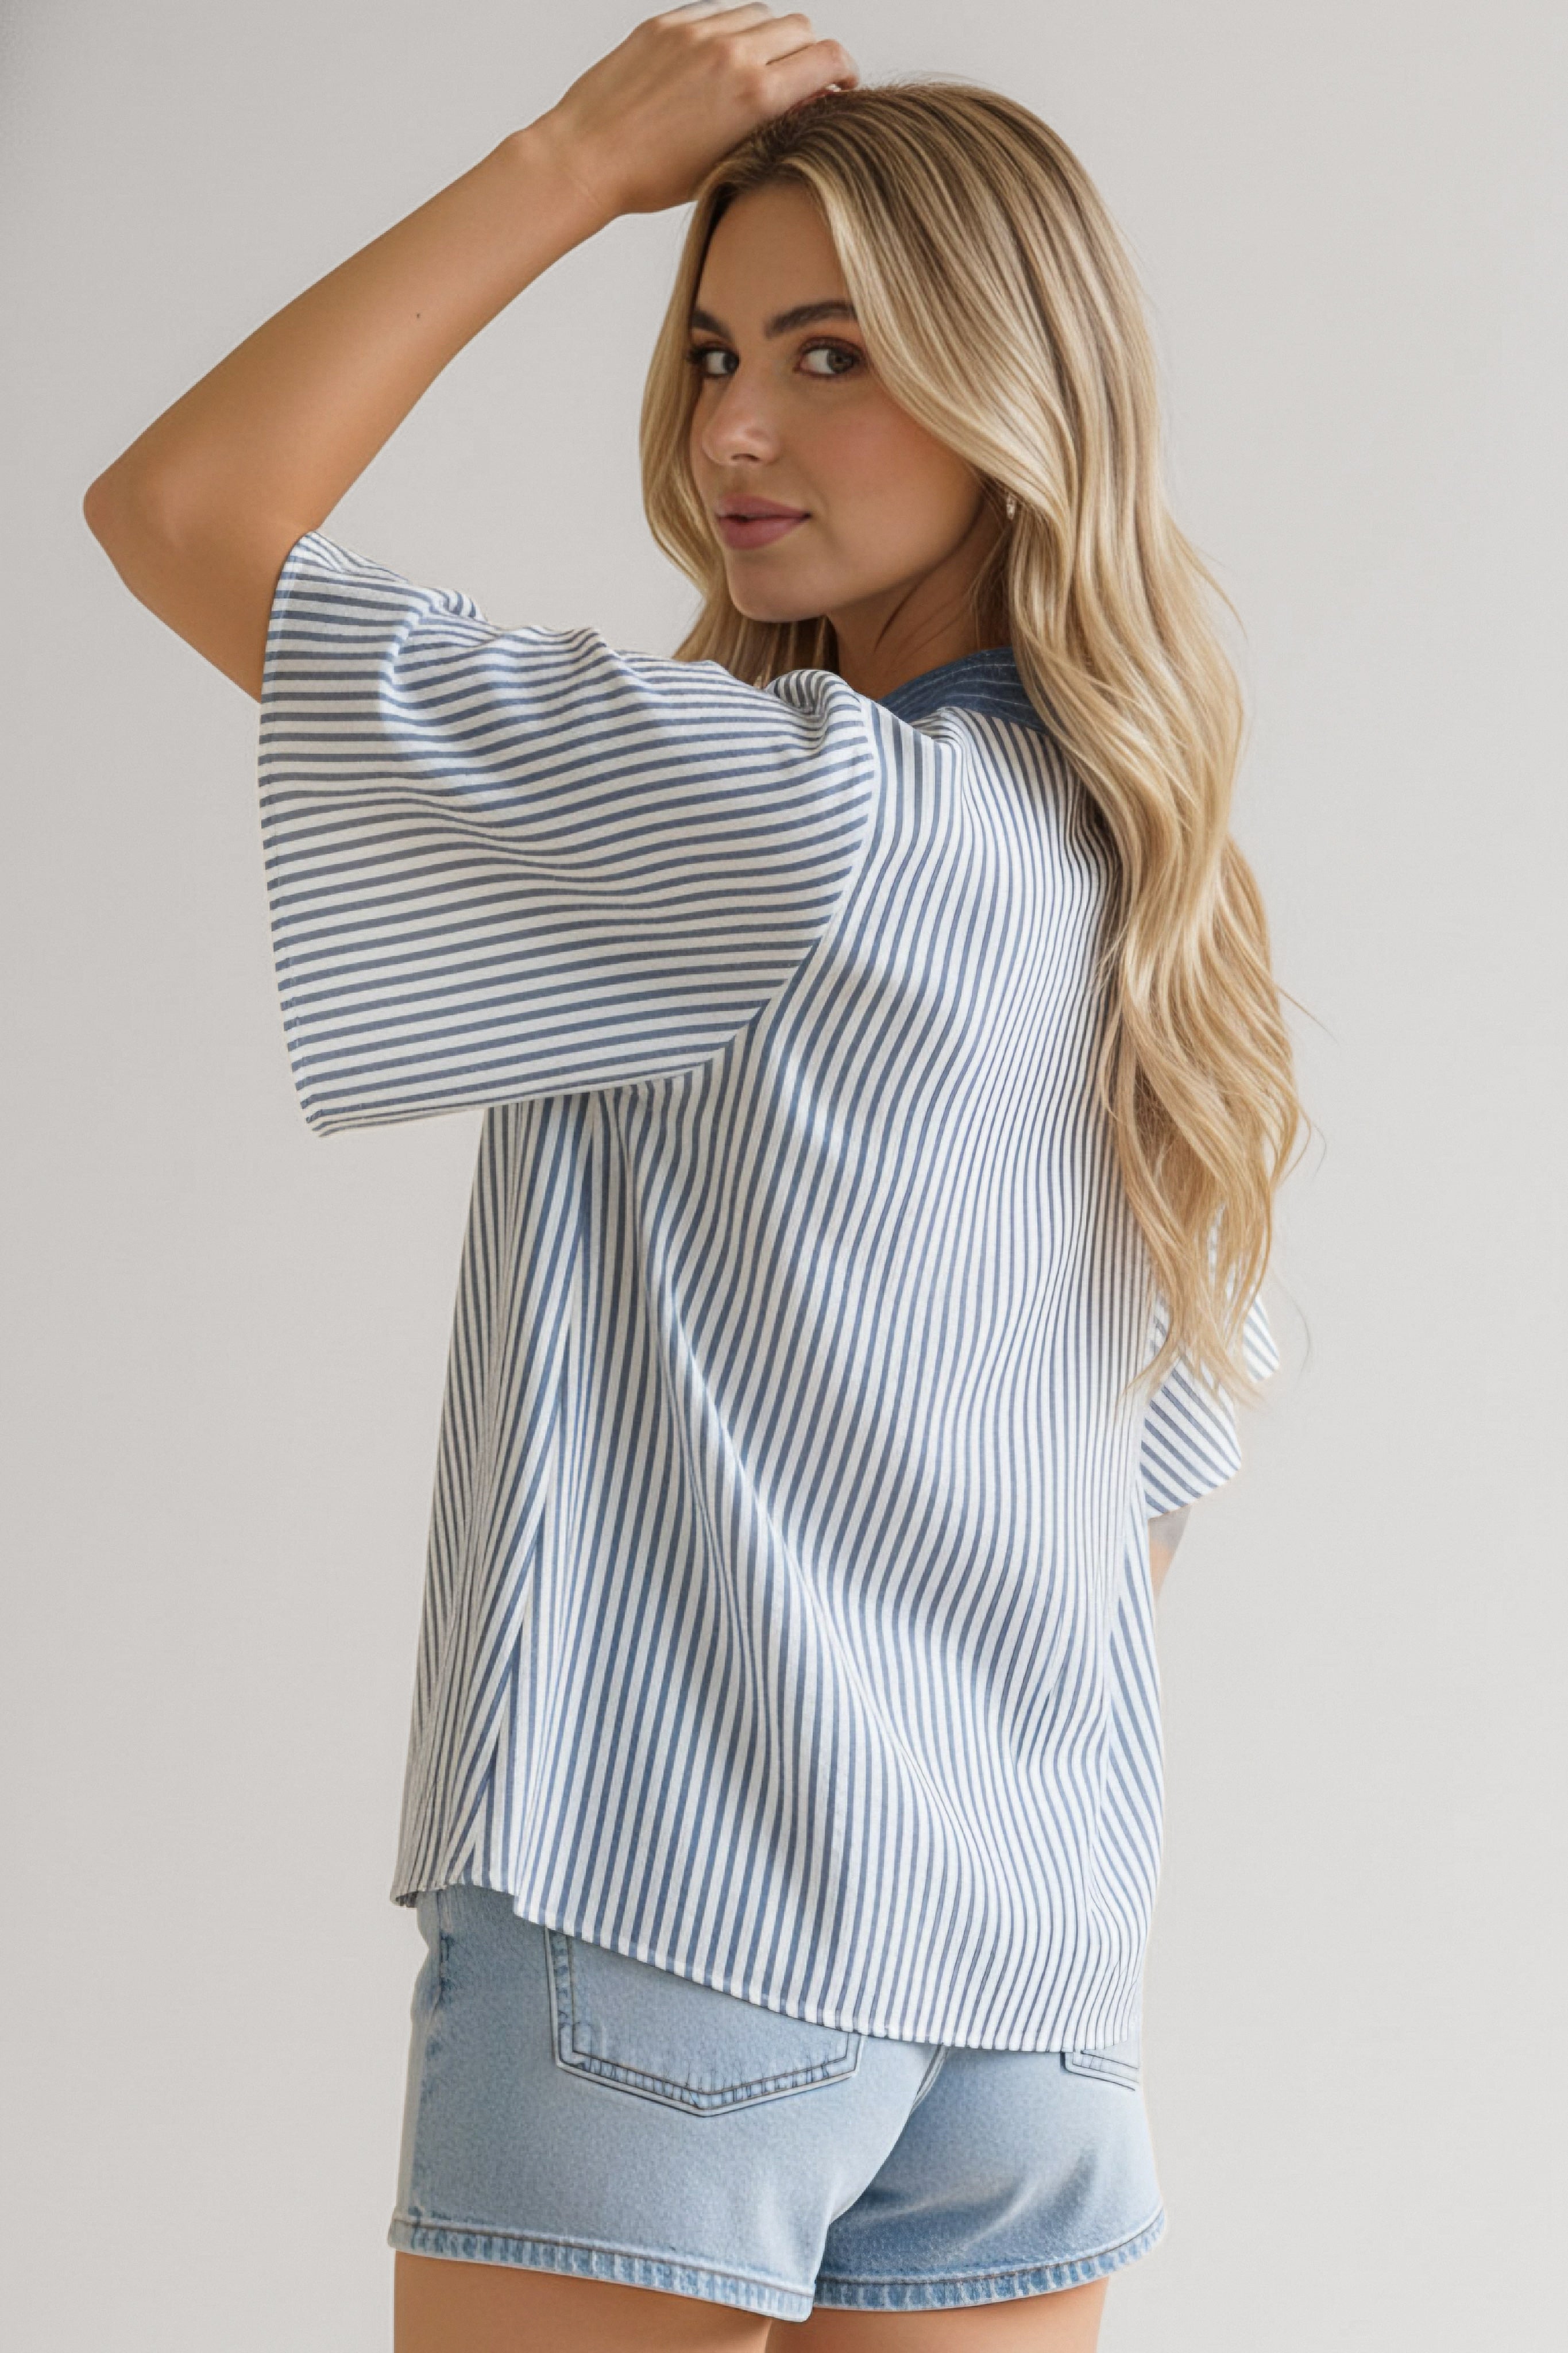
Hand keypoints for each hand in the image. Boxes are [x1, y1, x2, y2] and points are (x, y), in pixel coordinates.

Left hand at [533, 3, 857, 219]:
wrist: (588, 157)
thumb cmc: (654, 177)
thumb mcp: (729, 161)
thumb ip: (773, 123)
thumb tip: (804, 100)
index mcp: (755, 94)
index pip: (828, 58)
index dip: (843, 71)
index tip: (838, 85)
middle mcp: (732, 53)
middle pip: (801, 28)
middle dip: (807, 53)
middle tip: (796, 80)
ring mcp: (698, 31)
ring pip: (761, 13)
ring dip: (768, 38)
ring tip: (752, 70)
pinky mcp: (668, 23)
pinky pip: (718, 11)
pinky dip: (729, 30)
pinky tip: (714, 62)